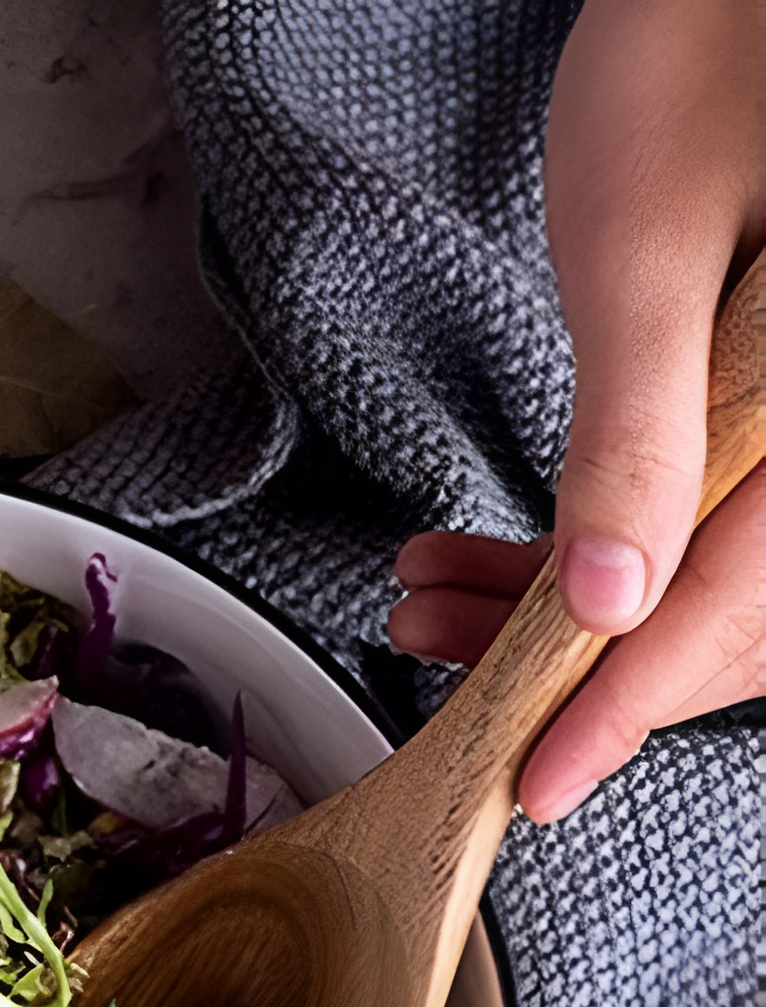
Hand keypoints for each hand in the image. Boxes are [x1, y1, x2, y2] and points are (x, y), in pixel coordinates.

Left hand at [389, 0, 762, 821]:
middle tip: (444, 662)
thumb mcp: (646, 257)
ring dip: (559, 608)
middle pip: (727, 609)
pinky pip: (692, 513)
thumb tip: (606, 599)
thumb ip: (635, 436)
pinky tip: (483, 551)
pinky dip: (585, 547)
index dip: (629, 704)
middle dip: (574, 658)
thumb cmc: (704, 55)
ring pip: (697, 570)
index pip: (740, 604)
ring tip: (430, 599)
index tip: (540, 779)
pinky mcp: (765, 406)